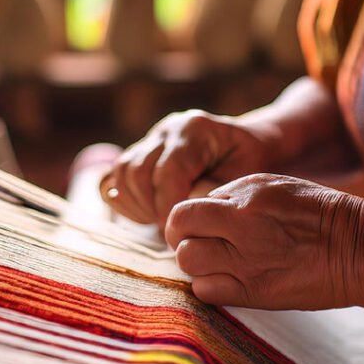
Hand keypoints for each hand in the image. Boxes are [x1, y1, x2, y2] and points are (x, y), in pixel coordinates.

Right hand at [100, 110, 279, 229]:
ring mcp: (150, 139)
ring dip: (136, 206)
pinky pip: (112, 178)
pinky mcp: (138, 153)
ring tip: (160, 222)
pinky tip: (146, 214)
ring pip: (121, 174)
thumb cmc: (250, 165)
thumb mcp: (241, 179)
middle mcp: (167, 129)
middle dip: (151, 209)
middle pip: (137, 172)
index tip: (176, 234)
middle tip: (171, 231)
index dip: (167, 208)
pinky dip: (123, 200)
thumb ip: (208, 194)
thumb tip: (178, 213)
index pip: (167, 172)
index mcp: (195, 130)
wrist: (251, 146)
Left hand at [165, 174, 363, 309]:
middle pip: (180, 230)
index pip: (188, 206)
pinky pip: (206, 291)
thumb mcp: (277, 187)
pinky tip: (226, 283)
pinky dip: (209, 288)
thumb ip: (236, 196)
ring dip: (195, 265)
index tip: (199, 229)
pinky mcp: (255, 291)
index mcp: (247, 194)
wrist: (359, 249)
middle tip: (202, 248)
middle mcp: (241, 222)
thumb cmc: (321, 217)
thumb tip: (204, 211)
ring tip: (215, 266)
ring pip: (187, 261)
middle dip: (185, 240)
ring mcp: (246, 258)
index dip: (187, 221)